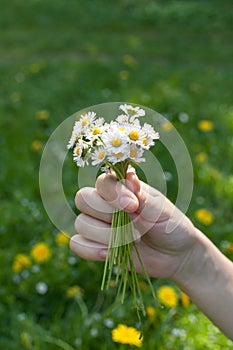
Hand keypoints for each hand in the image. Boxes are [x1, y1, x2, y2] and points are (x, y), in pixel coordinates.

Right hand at [70, 170, 197, 279]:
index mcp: (122, 188)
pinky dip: (91, 250)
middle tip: (134, 227)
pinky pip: (77, 244)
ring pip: (81, 223)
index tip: (133, 206)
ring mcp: (99, 224)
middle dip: (106, 215)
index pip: (102, 182)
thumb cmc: (171, 226)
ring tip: (131, 241)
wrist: (176, 256)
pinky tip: (109, 253)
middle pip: (83, 199)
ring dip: (105, 235)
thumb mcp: (162, 210)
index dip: (113, 194)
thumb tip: (128, 176)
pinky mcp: (96, 245)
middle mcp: (106, 203)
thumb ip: (142, 196)